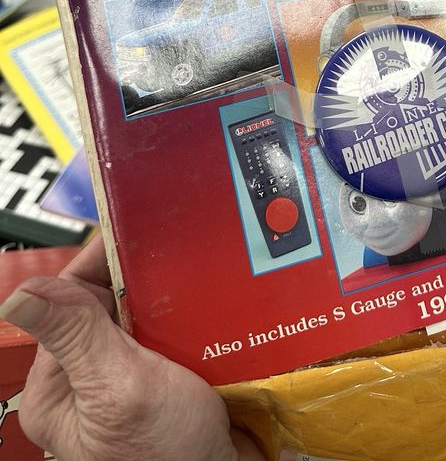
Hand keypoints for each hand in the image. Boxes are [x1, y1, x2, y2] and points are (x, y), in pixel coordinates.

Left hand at [0, 235, 262, 460]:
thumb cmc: (168, 456)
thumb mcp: (121, 390)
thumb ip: (77, 337)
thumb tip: (20, 294)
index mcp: (60, 389)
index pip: (68, 303)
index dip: (98, 262)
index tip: (129, 226)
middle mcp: (89, 385)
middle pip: (108, 306)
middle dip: (138, 275)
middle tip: (171, 242)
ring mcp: (129, 386)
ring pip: (144, 318)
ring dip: (168, 294)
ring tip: (194, 265)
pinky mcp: (168, 386)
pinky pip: (173, 336)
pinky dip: (189, 316)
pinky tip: (207, 300)